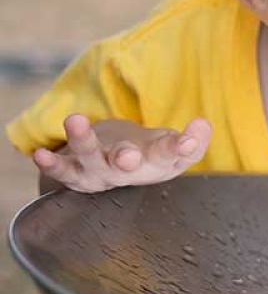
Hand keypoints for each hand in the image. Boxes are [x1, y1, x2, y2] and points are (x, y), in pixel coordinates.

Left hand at [33, 114, 211, 193]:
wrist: (116, 172)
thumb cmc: (149, 158)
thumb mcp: (173, 148)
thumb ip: (193, 140)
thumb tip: (203, 125)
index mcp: (159, 164)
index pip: (175, 155)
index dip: (183, 148)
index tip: (190, 140)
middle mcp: (129, 172)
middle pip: (128, 166)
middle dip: (126, 160)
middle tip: (127, 157)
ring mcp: (101, 174)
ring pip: (91, 161)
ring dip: (82, 142)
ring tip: (75, 120)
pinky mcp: (76, 174)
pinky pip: (63, 172)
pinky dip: (51, 165)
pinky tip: (40, 154)